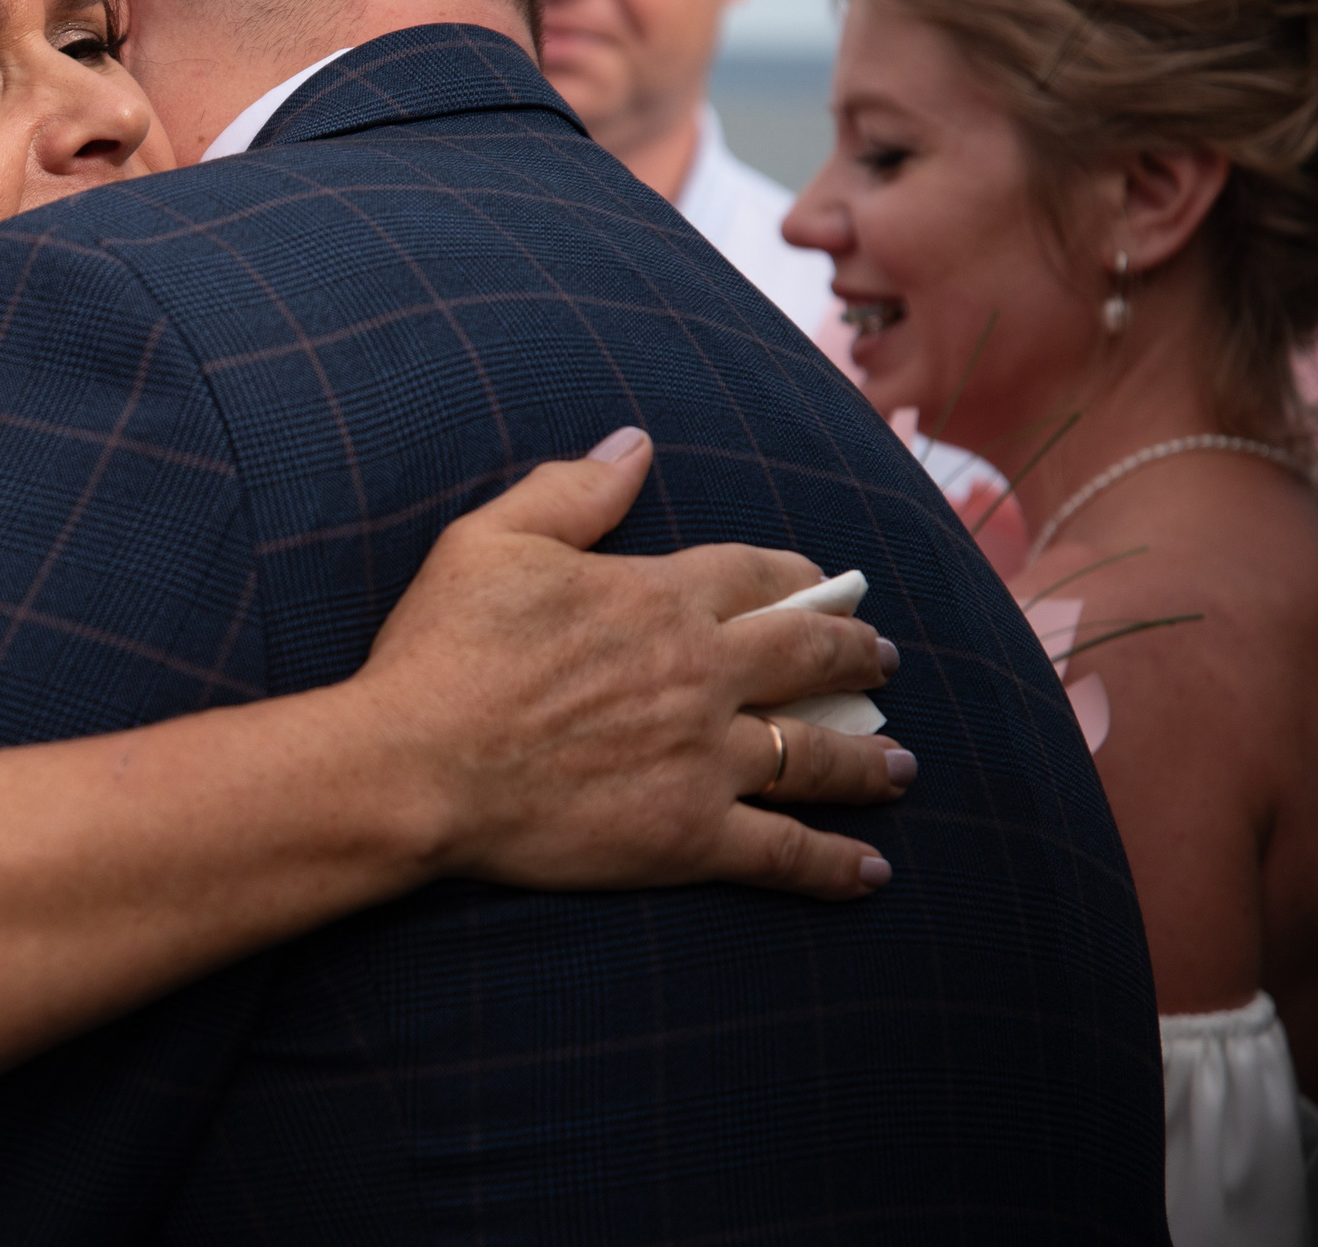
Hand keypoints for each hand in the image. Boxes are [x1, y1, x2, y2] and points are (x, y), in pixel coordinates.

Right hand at [353, 426, 913, 901]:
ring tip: (901, 764)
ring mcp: (703, 758)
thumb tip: (635, 446)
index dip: (797, 575)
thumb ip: (571, 490)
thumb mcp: (489, 540)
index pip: (756, 575)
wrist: (415, 766)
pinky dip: (834, 864)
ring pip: (816, 756)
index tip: (824, 582)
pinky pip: (784, 851)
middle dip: (856, 654)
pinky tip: (870, 870)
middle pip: (809, 655)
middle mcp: (700, 674)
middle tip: (883, 660)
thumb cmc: (441, 651)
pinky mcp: (688, 836)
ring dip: (869, 759)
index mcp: (658, 598)